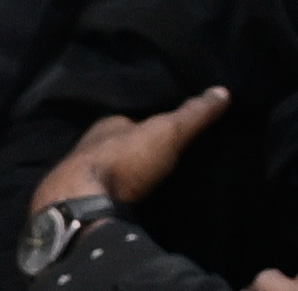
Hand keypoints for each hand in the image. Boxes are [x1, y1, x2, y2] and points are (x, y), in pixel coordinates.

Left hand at [39, 95, 228, 224]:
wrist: (80, 208)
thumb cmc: (124, 161)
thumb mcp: (168, 132)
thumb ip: (193, 114)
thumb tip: (223, 90)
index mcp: (107, 125)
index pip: (130, 120)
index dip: (147, 125)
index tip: (165, 133)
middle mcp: (87, 147)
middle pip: (116, 146)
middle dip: (133, 152)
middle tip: (158, 161)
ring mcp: (76, 178)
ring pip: (103, 171)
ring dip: (120, 178)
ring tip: (144, 186)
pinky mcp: (74, 206)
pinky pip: (96, 196)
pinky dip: (109, 198)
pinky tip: (123, 206)